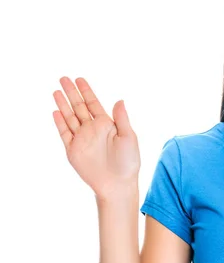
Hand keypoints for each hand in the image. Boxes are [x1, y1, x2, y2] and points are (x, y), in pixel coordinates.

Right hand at [52, 77, 140, 200]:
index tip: (79, 79)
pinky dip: (60, 123)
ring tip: (56, 91)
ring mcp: (82, 139)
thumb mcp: (128, 137)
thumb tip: (119, 100)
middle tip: (63, 78)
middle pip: (79, 107)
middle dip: (71, 93)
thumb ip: (121, 119)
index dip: (86, 91)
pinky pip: (64, 134)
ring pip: (70, 118)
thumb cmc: (128, 161)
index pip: (93, 104)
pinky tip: (56, 111)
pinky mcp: (73, 151)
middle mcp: (92, 130)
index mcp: (106, 124)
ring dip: (63, 105)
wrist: (117, 184)